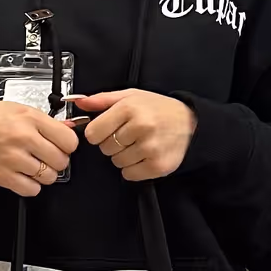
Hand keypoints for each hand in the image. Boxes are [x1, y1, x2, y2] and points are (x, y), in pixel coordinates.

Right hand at [0, 100, 78, 196]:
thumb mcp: (22, 109)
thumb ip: (48, 121)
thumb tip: (70, 129)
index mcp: (31, 119)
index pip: (68, 140)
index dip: (68, 145)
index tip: (63, 146)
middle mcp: (24, 139)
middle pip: (61, 161)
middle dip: (58, 160)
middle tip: (49, 156)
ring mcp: (14, 159)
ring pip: (48, 177)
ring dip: (45, 174)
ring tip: (36, 165)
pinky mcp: (5, 176)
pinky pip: (31, 189)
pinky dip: (32, 186)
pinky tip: (26, 176)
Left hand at [76, 90, 196, 181]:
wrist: (192, 123)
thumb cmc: (159, 109)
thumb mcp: (131, 96)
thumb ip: (102, 100)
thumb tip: (78, 102)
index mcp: (129, 108)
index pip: (93, 133)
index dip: (98, 133)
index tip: (108, 130)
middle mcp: (140, 127)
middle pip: (105, 148)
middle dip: (113, 143)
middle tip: (129, 135)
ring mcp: (150, 148)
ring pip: (116, 162)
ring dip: (124, 156)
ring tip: (139, 144)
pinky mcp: (158, 166)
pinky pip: (129, 174)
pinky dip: (133, 168)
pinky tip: (144, 156)